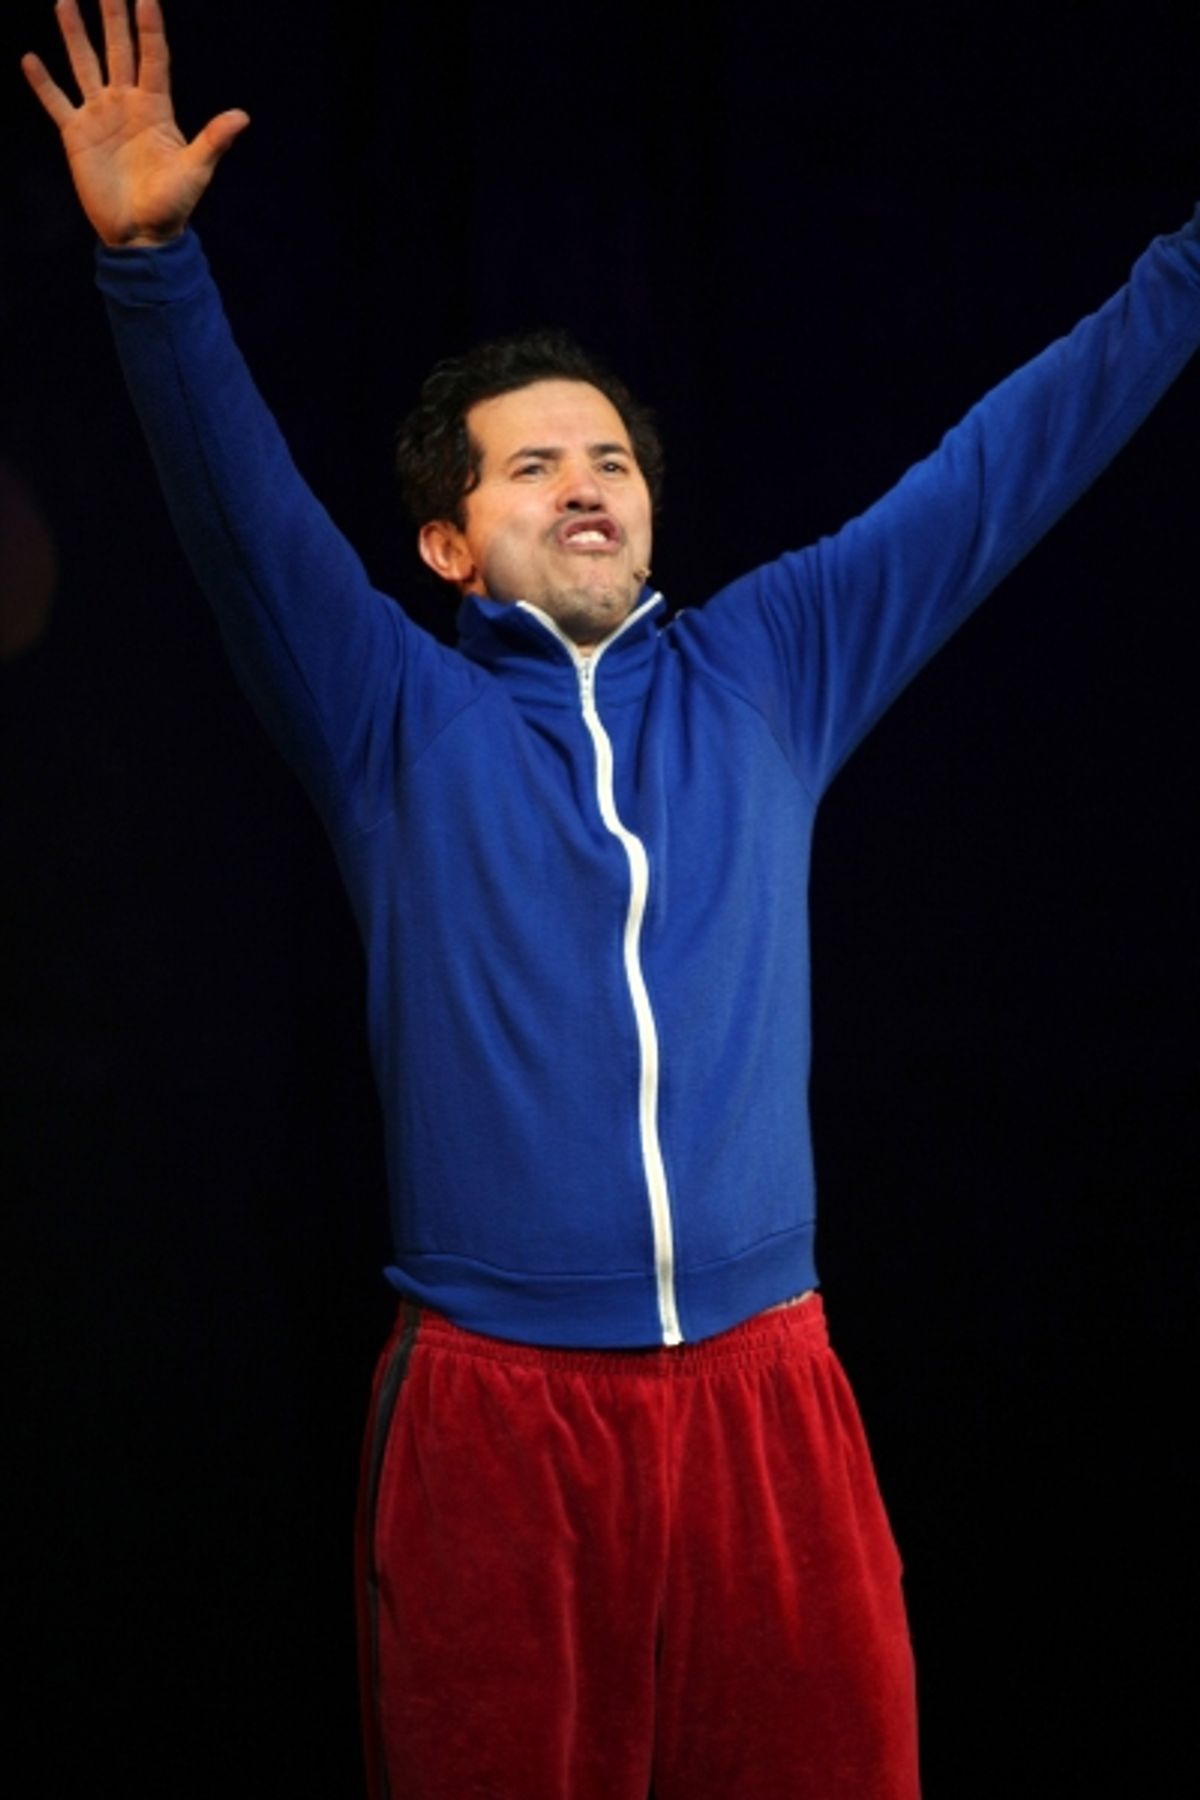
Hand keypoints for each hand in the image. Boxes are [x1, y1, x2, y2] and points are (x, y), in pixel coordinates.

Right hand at [21, 0, 248, 246]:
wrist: (141, 236)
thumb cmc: (172, 206)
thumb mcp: (195, 171)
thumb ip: (214, 140)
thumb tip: (242, 117)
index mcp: (156, 108)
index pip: (152, 57)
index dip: (149, 27)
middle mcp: (126, 104)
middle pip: (118, 51)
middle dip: (113, 18)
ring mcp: (100, 117)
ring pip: (84, 65)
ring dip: (74, 35)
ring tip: (66, 1)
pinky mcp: (76, 136)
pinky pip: (56, 103)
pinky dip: (43, 83)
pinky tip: (30, 58)